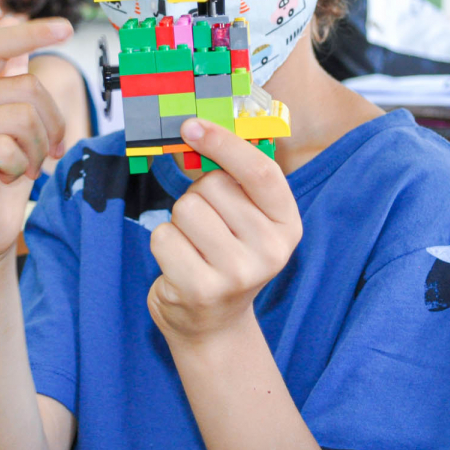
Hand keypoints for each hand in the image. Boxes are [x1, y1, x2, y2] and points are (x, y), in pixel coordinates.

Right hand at [0, 18, 72, 262]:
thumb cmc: (6, 168)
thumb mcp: (17, 116)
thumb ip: (12, 73)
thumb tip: (10, 20)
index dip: (32, 33)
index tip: (66, 28)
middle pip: (25, 87)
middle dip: (50, 122)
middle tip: (46, 148)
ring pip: (20, 118)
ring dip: (36, 148)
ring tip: (25, 163)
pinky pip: (6, 149)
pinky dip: (21, 166)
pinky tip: (7, 176)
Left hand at [148, 118, 301, 344]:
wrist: (214, 325)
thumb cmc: (226, 257)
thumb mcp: (247, 220)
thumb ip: (235, 179)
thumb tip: (197, 129)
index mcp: (287, 224)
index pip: (260, 171)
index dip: (224, 143)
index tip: (192, 124)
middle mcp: (270, 250)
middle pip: (212, 186)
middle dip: (198, 197)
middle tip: (207, 227)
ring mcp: (237, 273)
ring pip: (184, 209)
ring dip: (178, 222)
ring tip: (193, 247)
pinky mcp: (200, 289)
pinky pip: (163, 236)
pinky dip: (163, 244)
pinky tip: (179, 265)